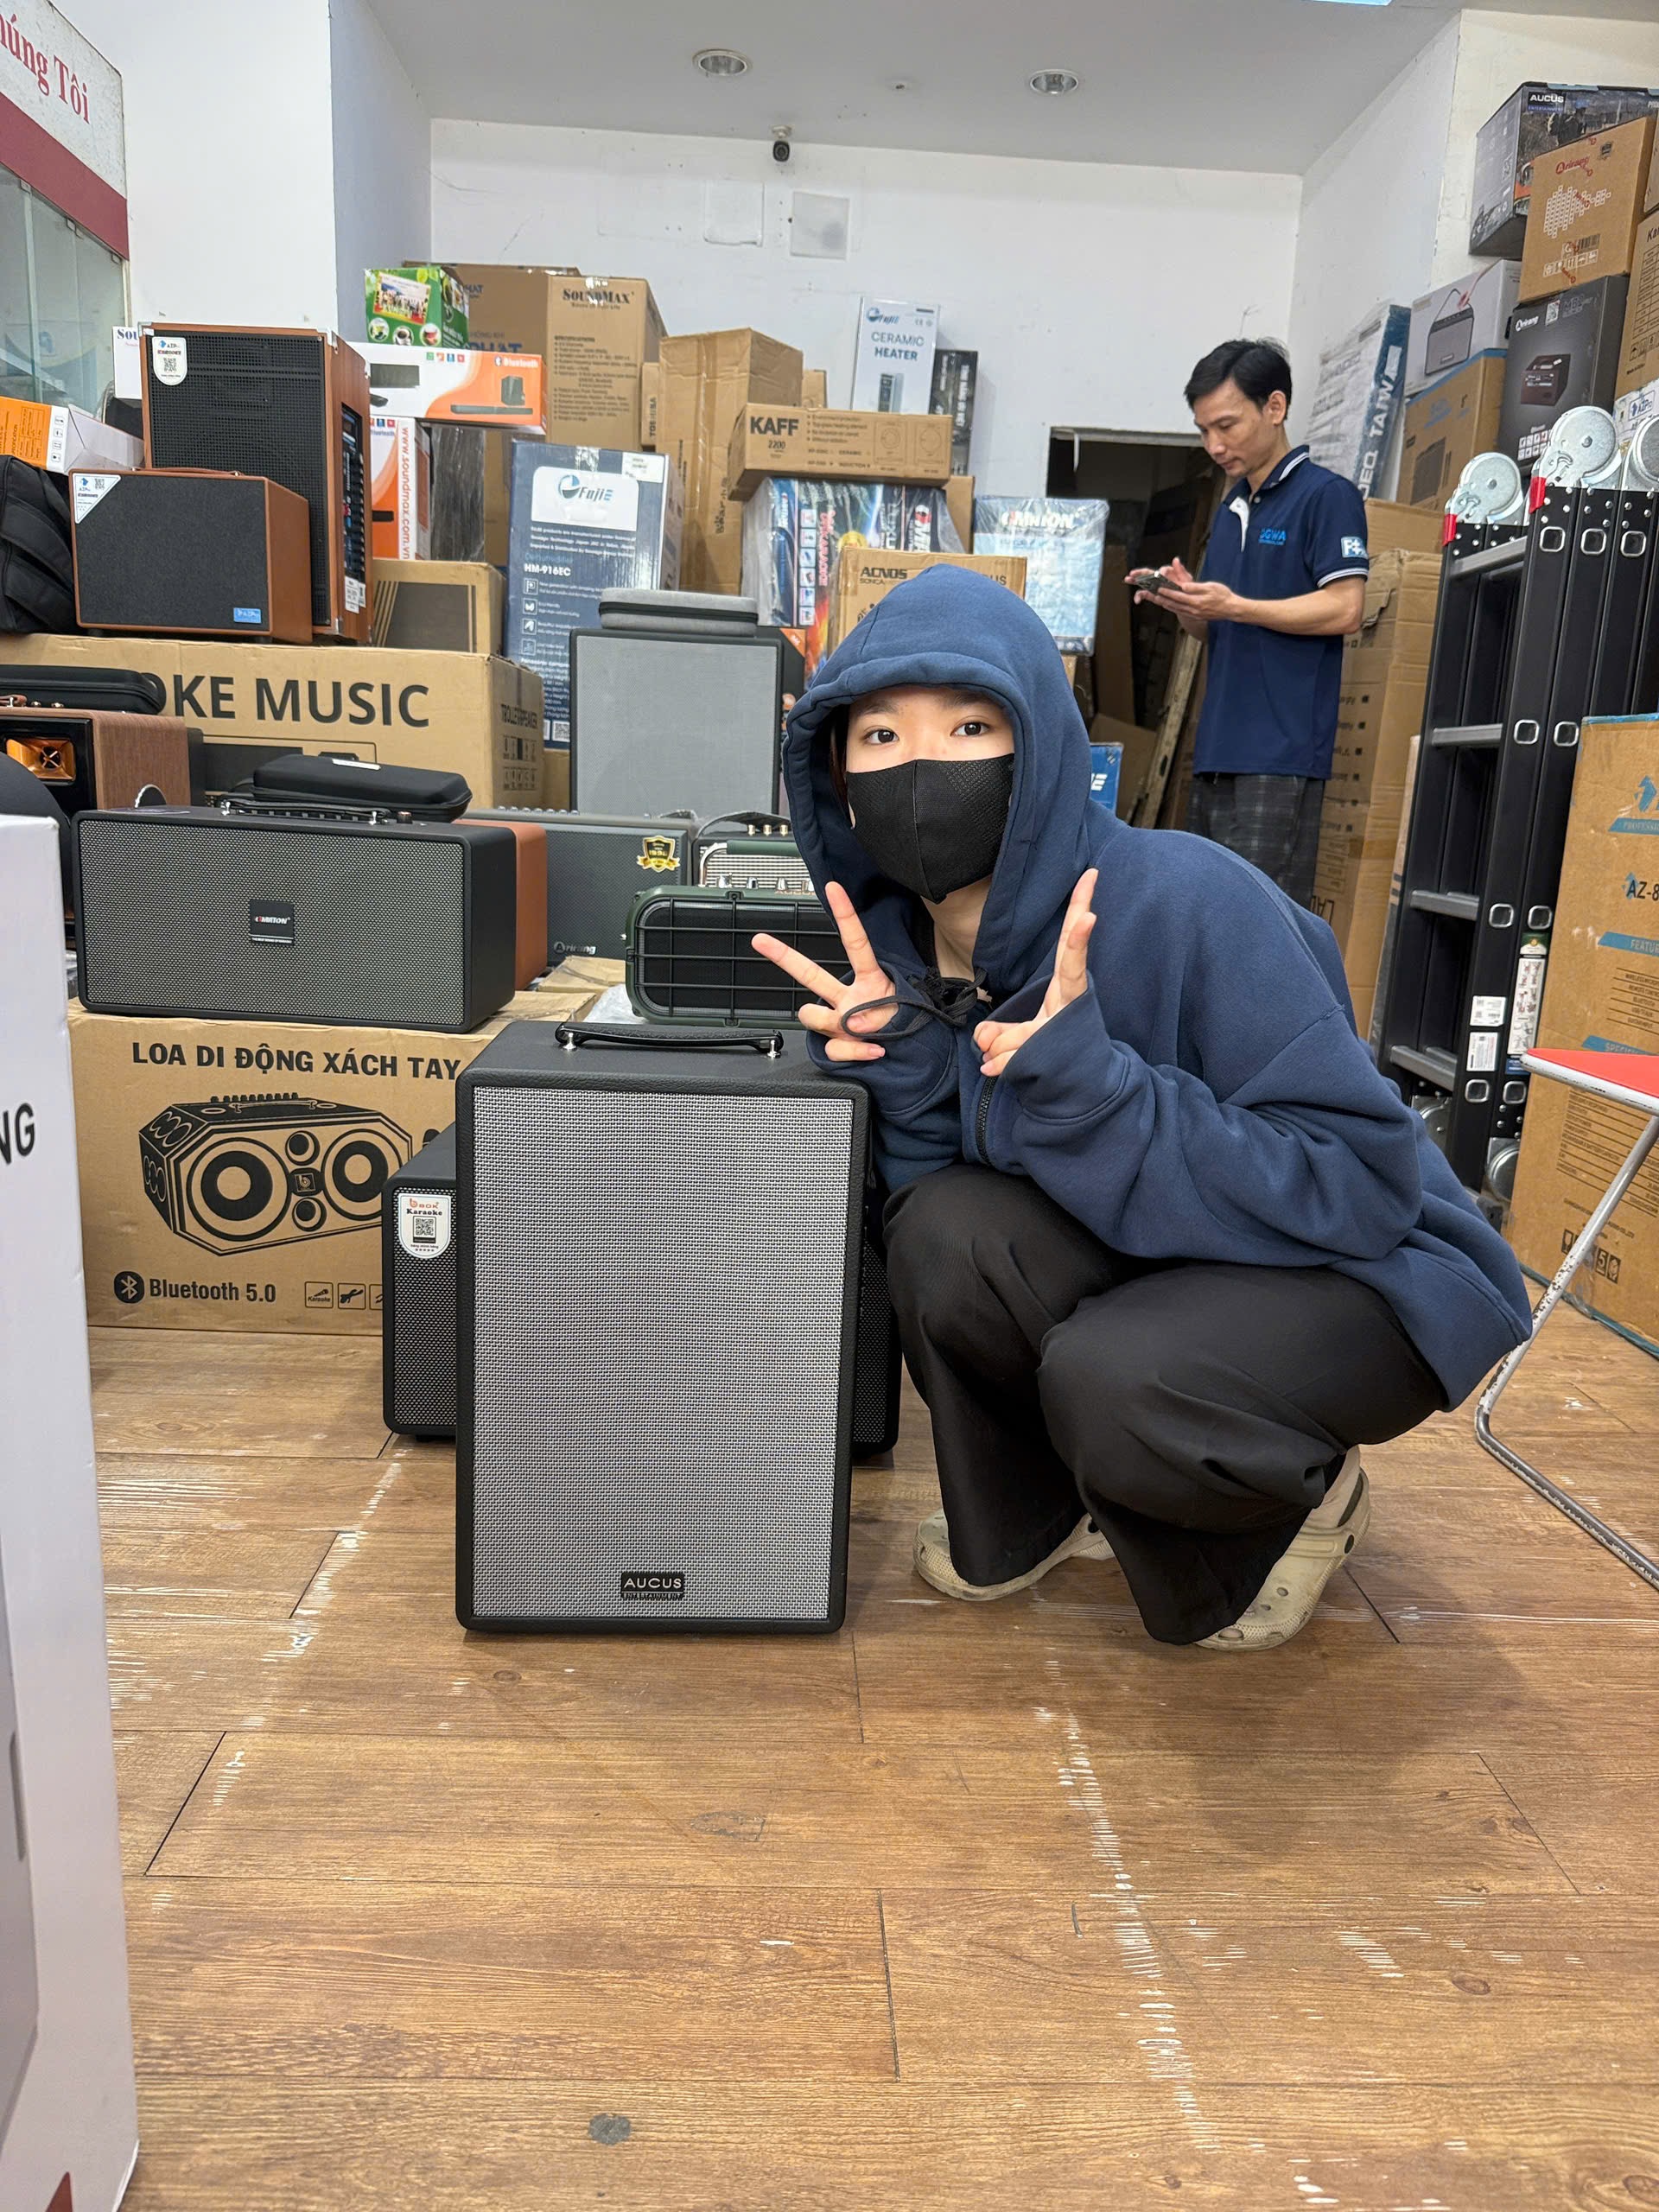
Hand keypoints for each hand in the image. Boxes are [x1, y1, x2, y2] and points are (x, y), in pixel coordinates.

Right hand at [752, 880, 894, 1062]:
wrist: (911, 1056)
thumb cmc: (906, 1026)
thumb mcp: (902, 1015)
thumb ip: (874, 1018)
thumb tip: (849, 1024)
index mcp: (870, 980)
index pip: (855, 943)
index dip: (845, 914)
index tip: (833, 888)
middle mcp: (849, 997)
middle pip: (810, 974)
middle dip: (783, 956)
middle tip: (760, 940)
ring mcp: (841, 1020)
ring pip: (814, 1016)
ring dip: (837, 1026)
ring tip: (865, 1032)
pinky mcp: (840, 1043)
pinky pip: (835, 1049)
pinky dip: (856, 1053)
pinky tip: (874, 1050)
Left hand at [973, 868, 1097, 1077]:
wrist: (1079, 1091)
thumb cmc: (1052, 1055)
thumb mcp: (1020, 1037)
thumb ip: (998, 1033)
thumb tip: (983, 1043)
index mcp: (1065, 988)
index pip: (1070, 942)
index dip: (1079, 910)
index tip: (1090, 876)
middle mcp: (1071, 1002)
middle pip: (1073, 964)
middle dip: (1078, 939)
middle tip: (1090, 914)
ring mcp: (1069, 1026)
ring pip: (1022, 1027)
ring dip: (1005, 1045)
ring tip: (1003, 1054)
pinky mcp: (1062, 1052)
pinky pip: (1013, 1054)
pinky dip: (1001, 1064)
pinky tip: (997, 1068)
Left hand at [1149, 557, 1238, 620]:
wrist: (1231, 608)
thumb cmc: (1223, 595)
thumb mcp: (1210, 587)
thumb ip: (1195, 587)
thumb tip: (1183, 586)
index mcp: (1196, 601)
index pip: (1178, 596)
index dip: (1167, 592)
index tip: (1159, 588)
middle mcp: (1193, 610)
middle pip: (1174, 604)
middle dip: (1163, 599)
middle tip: (1153, 595)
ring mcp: (1194, 614)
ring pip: (1177, 609)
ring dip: (1167, 605)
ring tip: (1158, 600)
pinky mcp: (1196, 616)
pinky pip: (1182, 613)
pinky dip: (1174, 609)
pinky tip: (1170, 606)